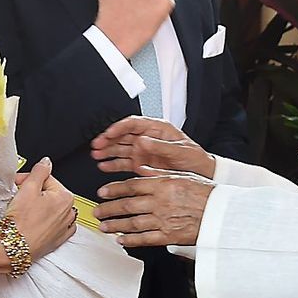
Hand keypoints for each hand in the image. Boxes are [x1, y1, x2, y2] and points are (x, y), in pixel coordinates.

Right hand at [0, 157, 75, 271]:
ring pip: (50, 209)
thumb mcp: (29, 188)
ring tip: (23, 210)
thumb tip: (46, 162)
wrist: (12, 247)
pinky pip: (52, 225)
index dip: (28, 179)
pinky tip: (32, 222)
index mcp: (66, 197)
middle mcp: (69, 213)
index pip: (46, 179)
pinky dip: (44, 221)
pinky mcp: (57, 240)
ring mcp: (64, 228)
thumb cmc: (21, 222)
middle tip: (18, 196)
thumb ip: (40, 171)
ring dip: (38, 206)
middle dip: (33, 192)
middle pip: (49, 194)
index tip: (18, 183)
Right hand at [91, 116, 215, 177]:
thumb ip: (161, 146)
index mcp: (157, 129)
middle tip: (97, 145)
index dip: (119, 127)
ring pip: (121, 148)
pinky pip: (124, 163)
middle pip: (123, 135)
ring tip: (96, 155)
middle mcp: (148, 139)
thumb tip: (142, 141)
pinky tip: (104, 165)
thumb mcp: (181, 150)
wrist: (200, 174)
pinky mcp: (142, 164)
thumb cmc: (195, 159)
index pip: (134, 123)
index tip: (109, 133)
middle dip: (108, 139)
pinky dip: (113, 164)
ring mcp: (143, 152)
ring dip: (107, 151)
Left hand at [92, 165, 213, 246]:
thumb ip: (159, 174)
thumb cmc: (205, 193)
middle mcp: (159, 202)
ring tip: (103, 226)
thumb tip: (140, 169)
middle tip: (97, 210)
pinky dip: (130, 240)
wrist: (221, 213)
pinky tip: (121, 240)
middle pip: (127, 205)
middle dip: (108, 208)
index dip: (114, 190)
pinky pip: (144, 239)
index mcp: (162, 185)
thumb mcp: (181, 175)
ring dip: (114, 225)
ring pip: (132, 223)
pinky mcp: (167, 236)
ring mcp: (162, 220)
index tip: (102, 192)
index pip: (131, 186)